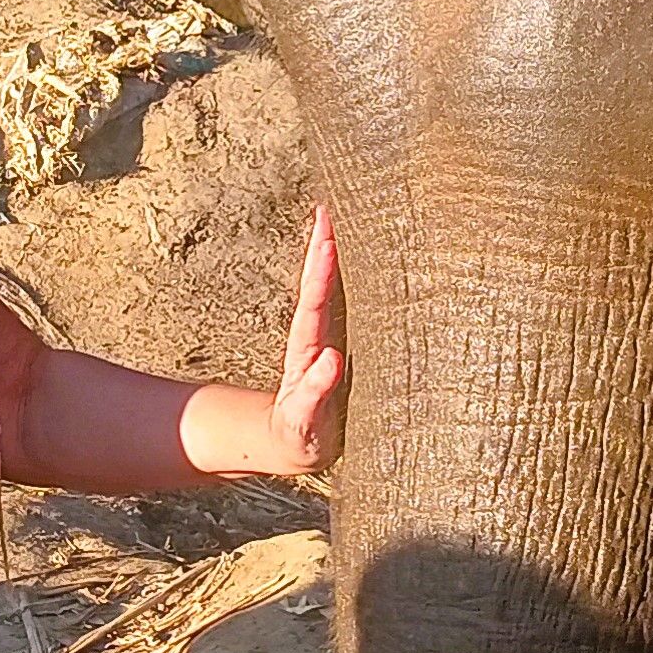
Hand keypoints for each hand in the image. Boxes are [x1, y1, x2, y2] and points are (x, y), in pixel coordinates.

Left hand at [267, 205, 346, 474]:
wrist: (292, 443)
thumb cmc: (299, 433)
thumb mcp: (304, 419)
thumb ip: (314, 392)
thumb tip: (329, 361)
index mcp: (308, 350)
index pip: (314, 301)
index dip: (321, 268)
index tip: (327, 235)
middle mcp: (316, 339)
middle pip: (319, 286)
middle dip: (323, 248)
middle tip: (329, 208)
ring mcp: (326, 342)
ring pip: (329, 293)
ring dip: (334, 258)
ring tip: (340, 222)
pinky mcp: (338, 350)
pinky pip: (342, 307)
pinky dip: (346, 281)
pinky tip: (360, 260)